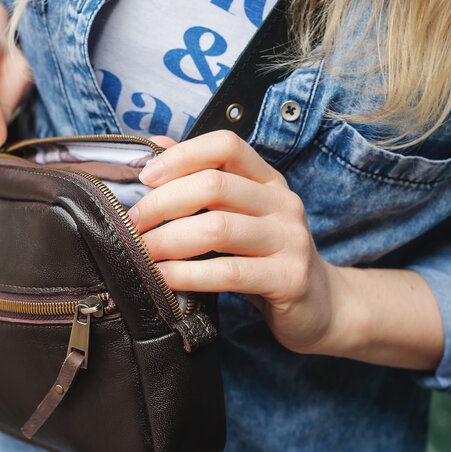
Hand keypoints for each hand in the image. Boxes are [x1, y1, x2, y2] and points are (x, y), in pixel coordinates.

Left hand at [129, 131, 348, 353]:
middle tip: (132, 224)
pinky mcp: (289, 278)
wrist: (318, 306)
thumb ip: (201, 183)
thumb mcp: (238, 216)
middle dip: (162, 203)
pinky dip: (187, 275)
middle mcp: (283, 202)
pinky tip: (164, 278)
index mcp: (267, 180)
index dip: (182, 155)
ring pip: (218, 228)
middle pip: (214, 185)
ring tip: (141, 252)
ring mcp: (290, 239)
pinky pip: (229, 272)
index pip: (226, 145)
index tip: (145, 177)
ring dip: (168, 240)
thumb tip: (154, 146)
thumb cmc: (263, 258)